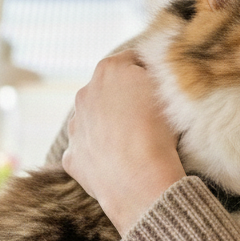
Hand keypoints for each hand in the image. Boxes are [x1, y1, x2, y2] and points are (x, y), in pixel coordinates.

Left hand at [62, 50, 185, 234]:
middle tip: (147, 119)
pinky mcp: (71, 156)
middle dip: (123, 100)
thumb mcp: (168, 91)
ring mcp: (75, 126)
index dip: (147, 75)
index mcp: (109, 70)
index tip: (159, 90)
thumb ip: (156, 76)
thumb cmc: (158, 131)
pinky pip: (86, 150)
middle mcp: (85, 94)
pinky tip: (117, 164)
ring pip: (93, 121)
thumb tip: (153, 75)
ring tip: (132, 145)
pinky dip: (98, 155)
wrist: (138, 179)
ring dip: (108, 127)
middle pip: (107, 91)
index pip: (131, 61)